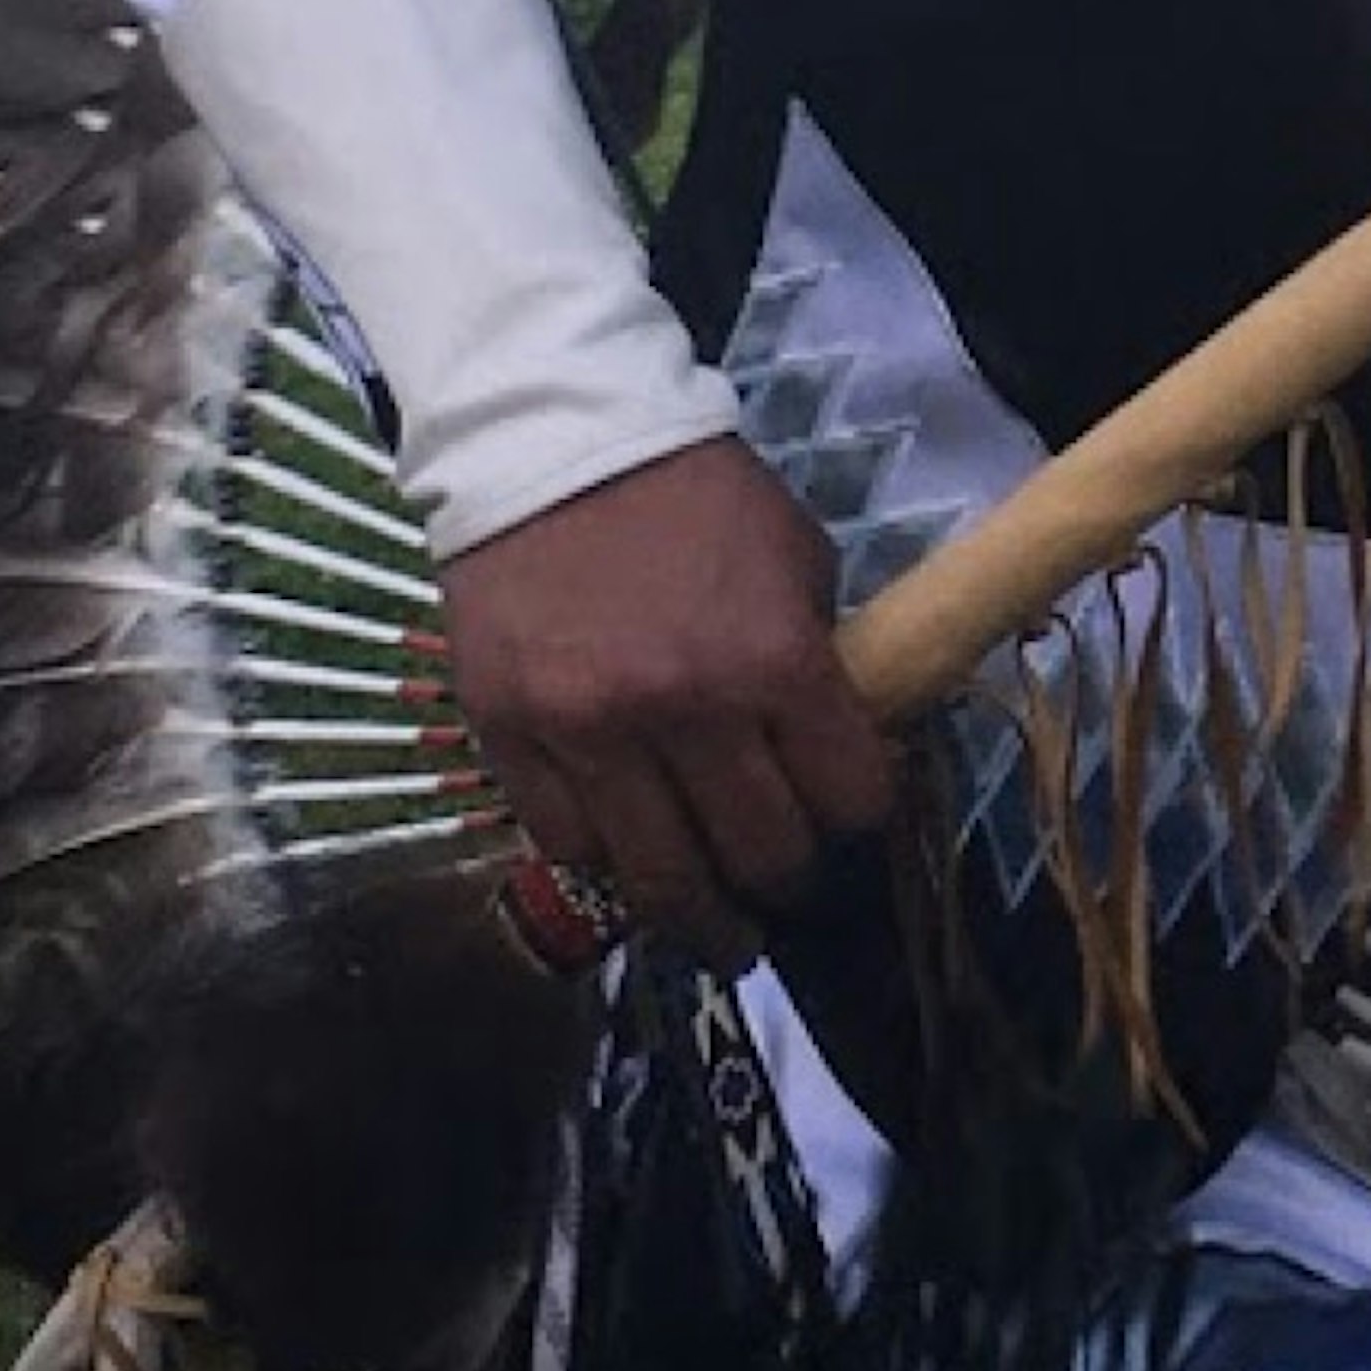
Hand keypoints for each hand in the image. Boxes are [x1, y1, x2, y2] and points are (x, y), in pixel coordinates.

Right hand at [442, 438, 894, 966]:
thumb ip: (819, 653)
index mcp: (774, 660)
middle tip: (787, 883)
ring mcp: (588, 734)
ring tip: (718, 931)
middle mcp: (684, 712)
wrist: (550, 440)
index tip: (850, 816)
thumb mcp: (795, 554)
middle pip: (762, 858)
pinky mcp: (510, 738)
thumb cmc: (691, 493)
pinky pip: (567, 846)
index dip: (861, 816)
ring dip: (701, 918)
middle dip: (788, 880)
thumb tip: (844, 742)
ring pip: (659, 881)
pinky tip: (631, 858)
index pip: (849, 798)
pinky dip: (607, 864)